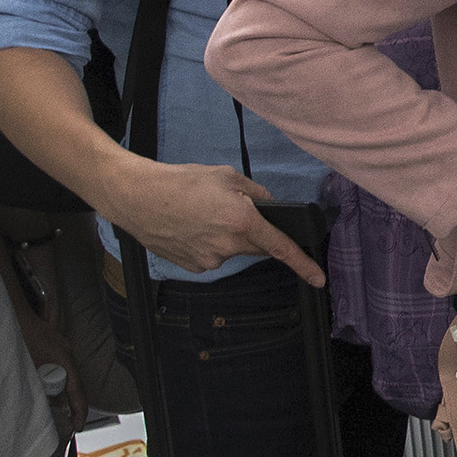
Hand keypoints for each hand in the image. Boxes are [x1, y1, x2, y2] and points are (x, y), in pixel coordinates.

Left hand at [12, 300, 84, 425]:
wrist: (11, 311)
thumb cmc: (17, 334)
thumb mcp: (26, 365)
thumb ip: (39, 384)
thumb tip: (50, 403)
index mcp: (62, 358)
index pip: (77, 390)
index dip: (79, 410)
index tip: (78, 426)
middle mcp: (66, 353)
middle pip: (76, 383)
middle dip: (75, 404)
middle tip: (71, 423)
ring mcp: (61, 348)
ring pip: (68, 376)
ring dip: (64, 393)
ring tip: (59, 411)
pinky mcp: (53, 346)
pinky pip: (61, 368)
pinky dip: (57, 381)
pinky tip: (47, 389)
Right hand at [100, 159, 327, 284]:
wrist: (136, 198)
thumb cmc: (180, 182)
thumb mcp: (226, 176)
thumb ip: (255, 192)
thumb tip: (267, 205)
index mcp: (242, 222)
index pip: (281, 248)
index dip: (304, 264)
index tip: (320, 280)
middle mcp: (228, 247)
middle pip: (256, 246)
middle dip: (252, 232)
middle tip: (227, 210)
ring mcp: (210, 260)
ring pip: (232, 250)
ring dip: (226, 236)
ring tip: (200, 215)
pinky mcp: (193, 267)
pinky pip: (212, 256)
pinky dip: (208, 243)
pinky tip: (190, 227)